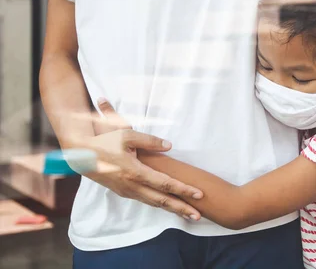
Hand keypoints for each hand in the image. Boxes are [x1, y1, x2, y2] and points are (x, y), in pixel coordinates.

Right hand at [84, 99, 203, 220]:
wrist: (81, 155)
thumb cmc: (105, 142)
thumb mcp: (127, 135)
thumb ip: (150, 141)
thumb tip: (169, 145)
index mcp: (135, 172)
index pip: (165, 183)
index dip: (183, 189)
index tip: (199, 194)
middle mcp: (132, 186)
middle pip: (162, 200)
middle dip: (182, 208)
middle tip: (199, 215)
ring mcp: (127, 191)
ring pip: (154, 203)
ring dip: (172, 209)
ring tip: (189, 214)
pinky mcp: (124, 192)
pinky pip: (146, 200)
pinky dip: (160, 205)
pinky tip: (169, 206)